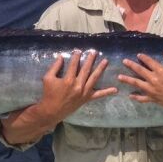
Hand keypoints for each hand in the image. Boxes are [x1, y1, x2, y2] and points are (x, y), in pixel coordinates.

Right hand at [0, 50, 116, 144]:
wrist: (52, 111)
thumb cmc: (48, 94)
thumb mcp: (48, 78)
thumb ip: (55, 67)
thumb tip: (60, 57)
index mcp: (68, 80)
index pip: (74, 65)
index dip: (76, 56)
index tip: (79, 50)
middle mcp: (78, 85)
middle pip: (86, 69)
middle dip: (90, 59)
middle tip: (94, 52)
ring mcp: (84, 92)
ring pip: (94, 78)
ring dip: (100, 69)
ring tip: (105, 61)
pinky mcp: (87, 99)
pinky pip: (98, 95)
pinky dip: (107, 92)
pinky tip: (115, 89)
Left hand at [118, 50, 162, 115]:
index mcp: (161, 71)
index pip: (149, 62)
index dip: (143, 57)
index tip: (138, 55)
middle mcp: (154, 79)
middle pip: (140, 70)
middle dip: (131, 65)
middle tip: (124, 61)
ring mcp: (152, 90)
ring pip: (137, 83)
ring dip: (127, 79)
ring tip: (119, 77)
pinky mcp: (153, 98)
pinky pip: (142, 98)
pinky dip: (136, 97)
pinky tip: (130, 95)